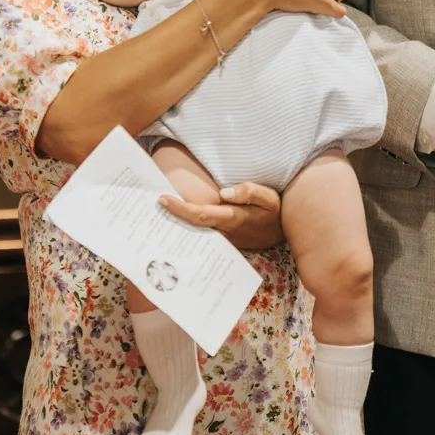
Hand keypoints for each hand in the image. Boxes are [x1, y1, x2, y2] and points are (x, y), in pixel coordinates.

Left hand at [159, 182, 282, 249]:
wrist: (285, 231)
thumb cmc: (275, 211)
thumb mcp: (269, 197)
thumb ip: (249, 192)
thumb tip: (224, 192)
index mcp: (233, 219)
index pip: (200, 215)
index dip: (180, 209)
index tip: (162, 199)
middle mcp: (225, 233)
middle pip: (191, 228)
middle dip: (171, 218)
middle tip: (149, 207)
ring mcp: (224, 240)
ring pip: (195, 234)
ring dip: (177, 224)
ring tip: (156, 213)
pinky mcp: (225, 242)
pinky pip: (202, 236)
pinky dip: (188, 228)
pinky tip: (175, 221)